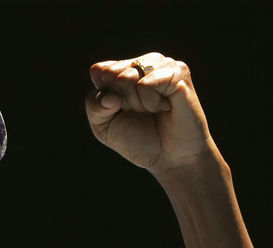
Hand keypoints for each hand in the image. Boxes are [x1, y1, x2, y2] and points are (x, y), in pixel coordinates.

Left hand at [85, 52, 217, 177]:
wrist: (170, 158)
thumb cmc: (138, 140)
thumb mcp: (103, 126)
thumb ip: (94, 106)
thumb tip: (109, 96)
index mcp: (122, 71)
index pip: (99, 70)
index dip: (104, 97)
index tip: (120, 111)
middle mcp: (142, 63)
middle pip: (111, 73)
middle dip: (121, 101)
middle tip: (140, 113)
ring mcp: (162, 64)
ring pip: (128, 76)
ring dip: (136, 103)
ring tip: (153, 110)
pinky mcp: (178, 71)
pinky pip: (146, 84)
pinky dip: (151, 103)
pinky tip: (165, 107)